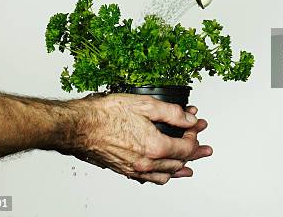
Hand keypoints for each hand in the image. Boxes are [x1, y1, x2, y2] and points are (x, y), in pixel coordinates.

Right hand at [64, 93, 211, 184]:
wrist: (78, 127)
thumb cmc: (106, 114)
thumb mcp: (145, 104)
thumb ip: (172, 113)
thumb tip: (190, 120)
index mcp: (154, 146)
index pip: (186, 146)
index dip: (195, 135)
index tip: (197, 124)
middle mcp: (146, 163)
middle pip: (179, 162)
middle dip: (194, 151)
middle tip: (204, 147)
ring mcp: (134, 169)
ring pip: (165, 175)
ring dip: (180, 169)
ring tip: (190, 166)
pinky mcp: (124, 170)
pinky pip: (148, 179)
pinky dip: (161, 176)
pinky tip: (163, 173)